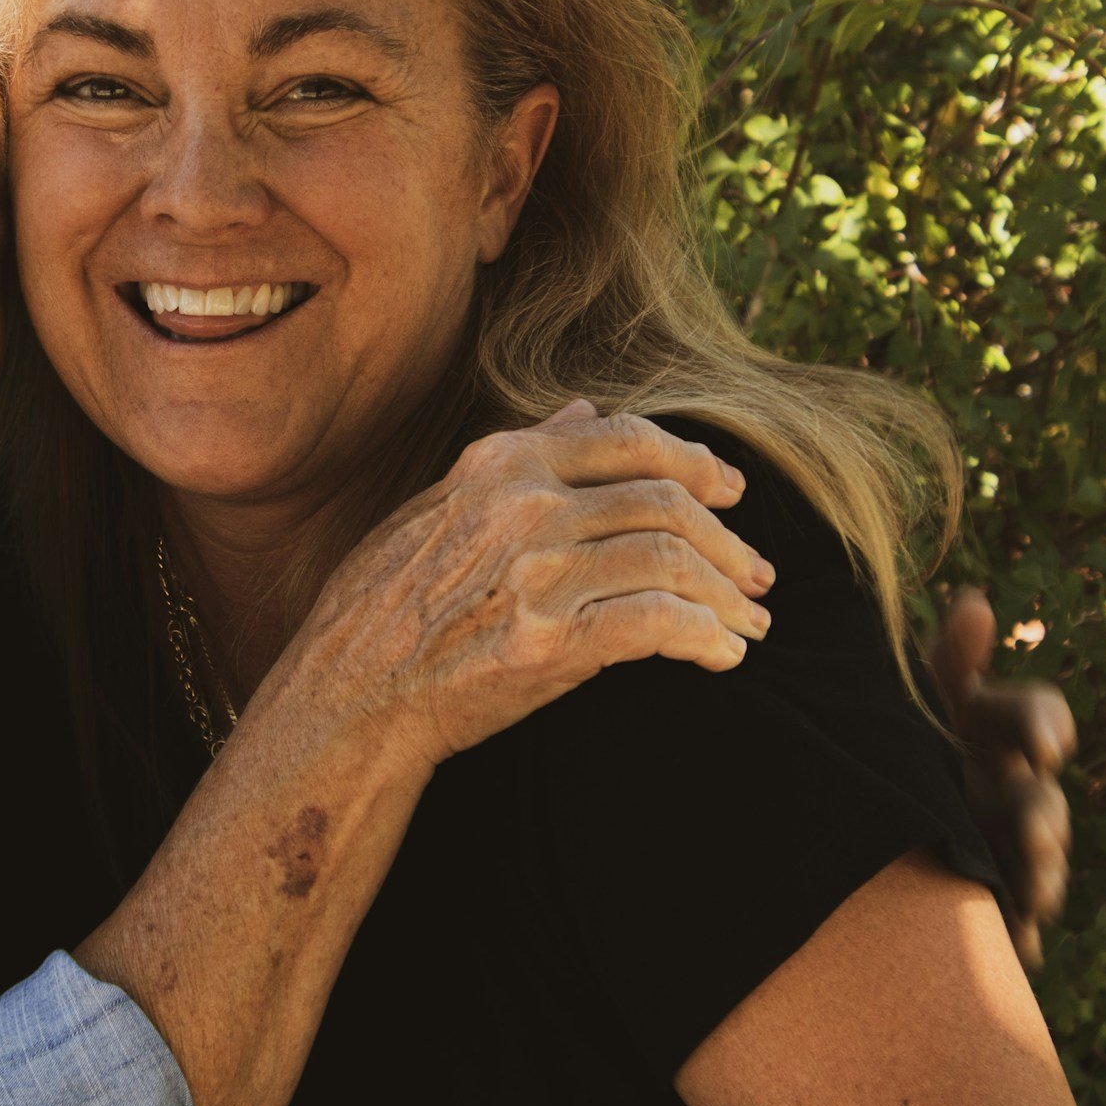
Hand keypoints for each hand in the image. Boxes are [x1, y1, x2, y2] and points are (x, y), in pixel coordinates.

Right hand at [267, 401, 775, 773]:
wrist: (346, 694)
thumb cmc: (383, 605)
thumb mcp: (438, 506)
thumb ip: (517, 457)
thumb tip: (584, 411)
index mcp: (501, 464)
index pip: (628, 439)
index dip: (696, 462)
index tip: (732, 493)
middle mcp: (524, 505)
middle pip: (666, 501)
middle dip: (728, 541)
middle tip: (760, 574)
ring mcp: (537, 571)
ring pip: (672, 560)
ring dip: (728, 595)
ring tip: (750, 623)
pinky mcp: (548, 641)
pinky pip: (658, 625)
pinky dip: (705, 637)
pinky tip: (722, 657)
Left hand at [925, 588, 1077, 969]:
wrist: (847, 788)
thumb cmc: (889, 721)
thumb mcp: (911, 688)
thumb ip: (947, 656)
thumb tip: (974, 602)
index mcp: (993, 725)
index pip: (1035, 715)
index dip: (1046, 727)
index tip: (1045, 745)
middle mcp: (1009, 782)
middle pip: (1042, 799)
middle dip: (1045, 817)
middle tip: (1037, 831)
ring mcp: (1002, 840)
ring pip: (1038, 862)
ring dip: (1044, 877)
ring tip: (1039, 893)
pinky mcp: (987, 893)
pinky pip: (1013, 920)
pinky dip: (1020, 934)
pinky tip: (1024, 948)